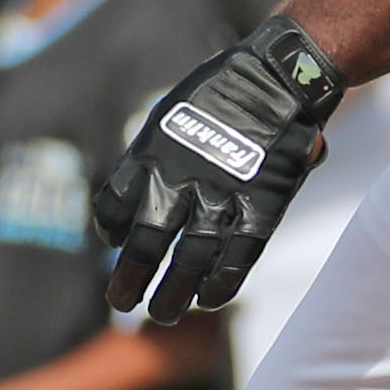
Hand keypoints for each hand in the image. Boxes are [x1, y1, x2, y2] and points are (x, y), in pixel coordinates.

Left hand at [95, 16, 345, 321]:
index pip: (113, 209)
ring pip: (188, 260)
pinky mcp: (259, 206)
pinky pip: (238, 256)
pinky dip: (222, 282)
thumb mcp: (172, 114)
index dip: (112, 231)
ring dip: (172, 293)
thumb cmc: (223, 90)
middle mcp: (175, 184)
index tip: (117, 241)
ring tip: (162, 315)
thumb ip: (157, 156)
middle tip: (122, 303)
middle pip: (143, 246)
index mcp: (147, 159)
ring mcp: (218, 198)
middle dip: (129, 280)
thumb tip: (141, 192)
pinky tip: (210, 301)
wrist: (276, 75)